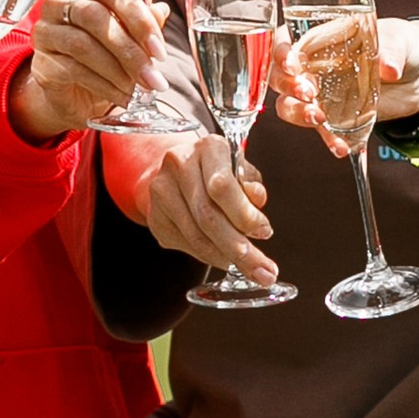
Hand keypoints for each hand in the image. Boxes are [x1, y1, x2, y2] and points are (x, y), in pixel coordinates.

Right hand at [9, 0, 166, 141]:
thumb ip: (144, 23)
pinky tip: (121, 97)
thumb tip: (161, 11)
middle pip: (95, 16)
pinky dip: (103, 86)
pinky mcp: (42, 62)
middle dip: (130, 50)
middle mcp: (61, 3)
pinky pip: (74, 70)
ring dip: (117, 71)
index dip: (139, 18)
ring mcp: (47, 31)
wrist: (75, 94)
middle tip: (152, 77)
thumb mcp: (130, 39)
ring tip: (138, 90)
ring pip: (83, 45)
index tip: (159, 49)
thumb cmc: (104, 57)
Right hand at [137, 132, 280, 285]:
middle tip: (262, 269)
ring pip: (196, 235)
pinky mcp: (154, 217)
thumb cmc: (216, 170)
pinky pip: (185, 244)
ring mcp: (161, 192)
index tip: (264, 232)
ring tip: (248, 268)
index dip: (244, 214)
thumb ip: (251, 185)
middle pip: (208, 216)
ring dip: (225, 257)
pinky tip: (223, 258)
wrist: (175, 171)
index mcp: (207, 148)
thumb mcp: (241, 170)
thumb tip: (257, 201)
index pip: (222, 186)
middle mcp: (179, 165)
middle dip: (238, 248)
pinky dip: (208, 256)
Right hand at [271, 15, 418, 142]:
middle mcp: (312, 66)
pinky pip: (320, 131)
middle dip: (288, 87)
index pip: (286, 42)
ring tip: (319, 119)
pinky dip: (328, 140)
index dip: (281, 54)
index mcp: (320, 38)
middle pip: (279, 77)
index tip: (292, 65)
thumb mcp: (401, 40)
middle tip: (309, 93)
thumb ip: (393, 50)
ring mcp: (320, 94)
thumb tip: (388, 66)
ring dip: (299, 114)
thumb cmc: (403, 45)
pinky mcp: (334, 118)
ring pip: (290, 106)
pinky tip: (341, 147)